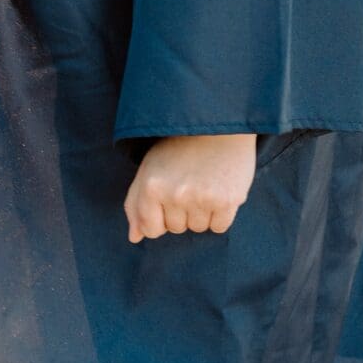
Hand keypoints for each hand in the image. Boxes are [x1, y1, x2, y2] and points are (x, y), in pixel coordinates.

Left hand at [124, 132, 256, 241]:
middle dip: (182, 211)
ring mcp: (202, 197)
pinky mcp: (227, 200)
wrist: (219, 124)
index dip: (161, 217)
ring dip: (202, 212)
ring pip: (198, 227)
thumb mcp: (150, 168)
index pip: (151, 229)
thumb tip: (135, 237)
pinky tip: (219, 189)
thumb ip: (136, 204)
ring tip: (205, 182)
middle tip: (190, 182)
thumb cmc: (180, 147)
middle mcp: (175, 194)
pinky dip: (220, 214)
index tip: (169, 197)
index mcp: (151, 186)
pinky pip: (219, 226)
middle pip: (176, 228)